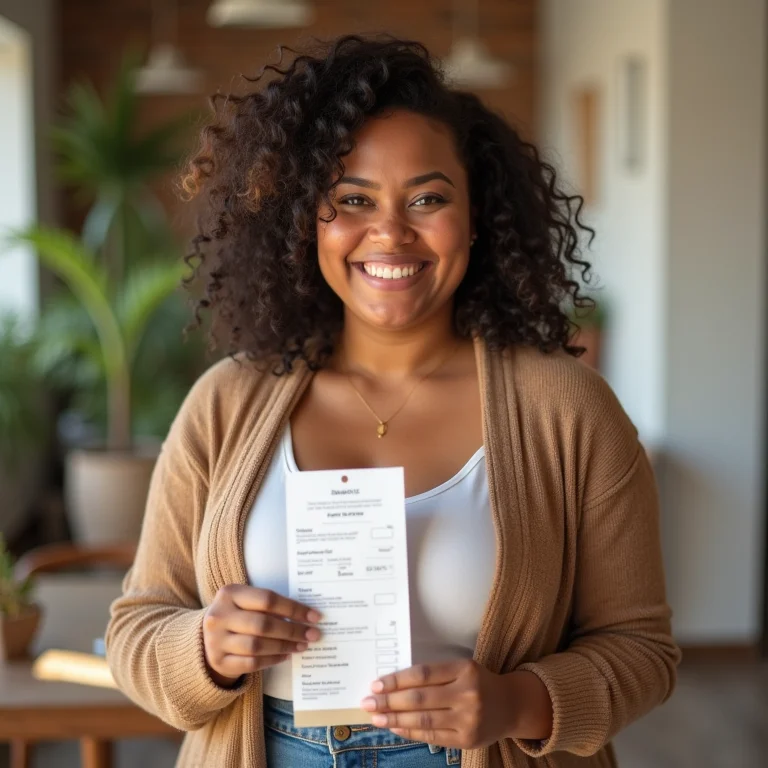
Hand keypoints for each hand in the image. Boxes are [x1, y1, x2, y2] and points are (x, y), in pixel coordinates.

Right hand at [202, 585, 321, 687]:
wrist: (206, 637)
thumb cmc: (236, 615)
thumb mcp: (245, 602)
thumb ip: (268, 605)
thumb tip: (306, 615)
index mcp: (228, 593)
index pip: (267, 599)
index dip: (294, 608)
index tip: (315, 616)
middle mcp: (219, 616)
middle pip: (263, 624)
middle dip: (293, 630)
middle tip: (313, 634)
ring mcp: (216, 641)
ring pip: (257, 646)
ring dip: (285, 646)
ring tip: (302, 645)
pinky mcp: (219, 662)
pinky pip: (252, 663)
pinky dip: (272, 660)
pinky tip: (286, 655)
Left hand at [359, 660, 552, 748]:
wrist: (512, 706)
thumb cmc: (479, 683)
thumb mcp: (462, 669)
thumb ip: (434, 674)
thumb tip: (394, 683)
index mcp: (465, 669)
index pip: (423, 674)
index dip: (397, 679)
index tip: (376, 684)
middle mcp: (468, 694)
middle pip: (420, 698)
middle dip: (389, 701)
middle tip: (367, 702)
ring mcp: (468, 719)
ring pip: (423, 720)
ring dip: (395, 719)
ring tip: (376, 717)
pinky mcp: (467, 740)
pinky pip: (432, 736)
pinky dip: (410, 732)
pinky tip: (395, 728)